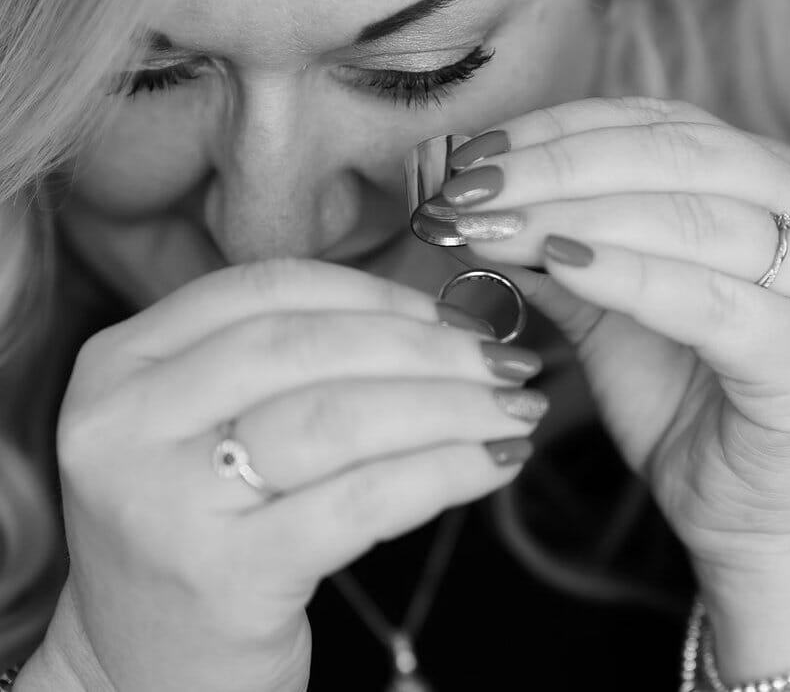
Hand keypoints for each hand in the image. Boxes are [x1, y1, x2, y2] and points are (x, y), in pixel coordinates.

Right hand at [50, 260, 543, 691]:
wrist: (149, 672)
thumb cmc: (204, 528)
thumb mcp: (208, 424)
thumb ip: (291, 359)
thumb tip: (441, 321)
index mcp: (123, 362)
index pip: (268, 289)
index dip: (375, 293)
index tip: (450, 313)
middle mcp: (125, 423)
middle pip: (308, 347)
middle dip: (426, 348)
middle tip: (504, 362)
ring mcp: (164, 502)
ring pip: (339, 418)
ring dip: (450, 406)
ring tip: (513, 409)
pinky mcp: (223, 578)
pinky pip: (362, 500)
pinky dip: (445, 471)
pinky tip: (496, 463)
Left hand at [443, 97, 789, 571]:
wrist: (758, 510)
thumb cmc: (687, 395)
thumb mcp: (608, 306)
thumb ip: (554, 248)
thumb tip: (468, 202)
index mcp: (771, 177)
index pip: (654, 122)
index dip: (555, 129)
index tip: (472, 154)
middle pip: (670, 155)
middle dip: (554, 167)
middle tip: (469, 189)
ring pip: (686, 217)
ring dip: (572, 215)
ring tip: (492, 225)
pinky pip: (706, 299)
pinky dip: (627, 274)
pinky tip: (561, 263)